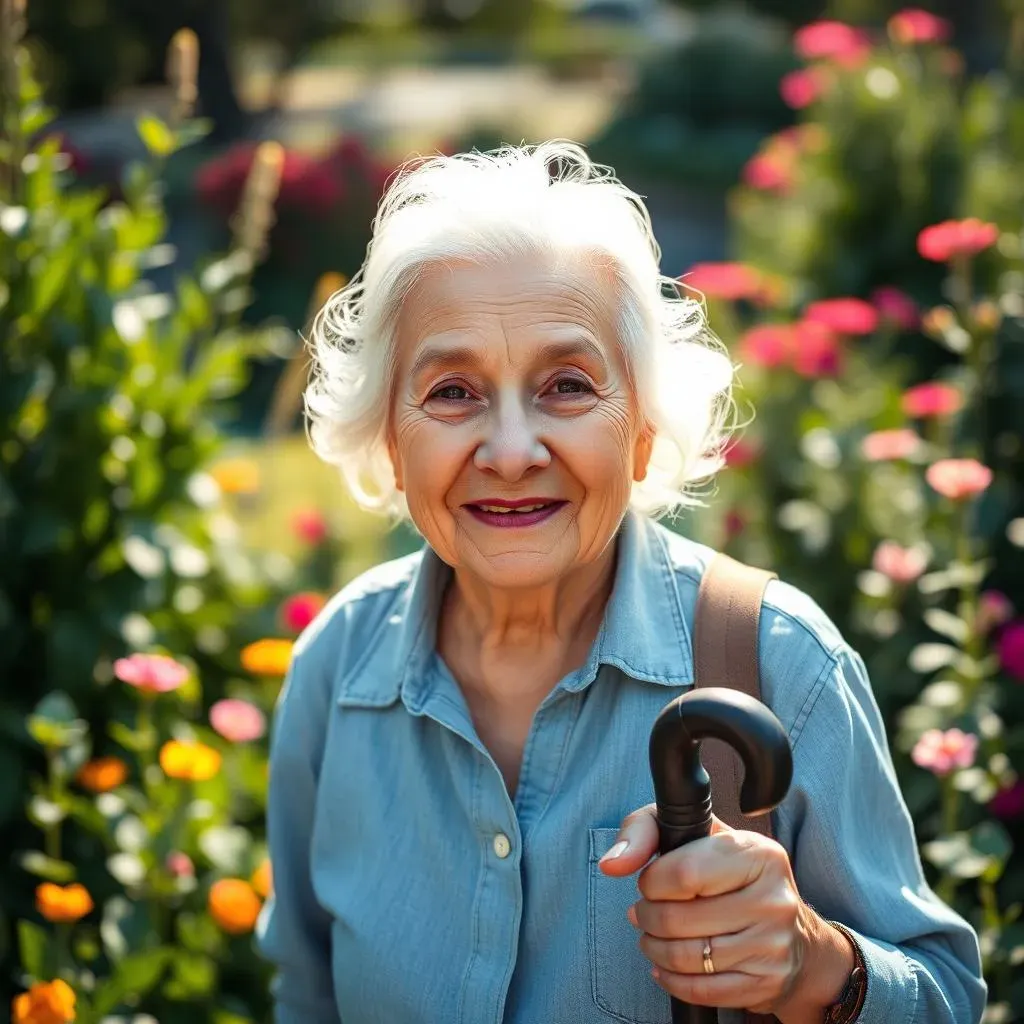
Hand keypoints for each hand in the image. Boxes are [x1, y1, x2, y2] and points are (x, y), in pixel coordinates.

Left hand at [598, 803, 817, 1015]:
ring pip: (687, 958)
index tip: (650, 883)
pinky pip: (702, 990)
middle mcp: (772, 899)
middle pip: (678, 919)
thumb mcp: (693, 831)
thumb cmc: (729, 872)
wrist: (791, 931)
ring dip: (654, 948)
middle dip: (646, 917)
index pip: (684, 873)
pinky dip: (671, 980)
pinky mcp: (766, 982)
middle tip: (643, 913)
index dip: (652, 882)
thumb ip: (644, 830)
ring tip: (651, 936)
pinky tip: (664, 966)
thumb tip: (611, 864)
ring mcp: (772, 945)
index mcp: (757, 853)